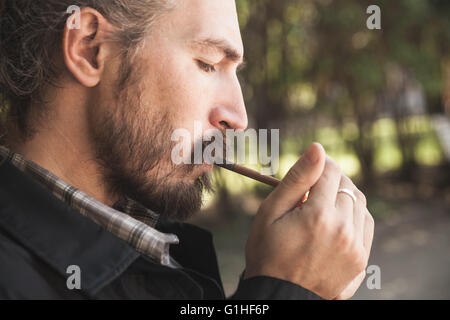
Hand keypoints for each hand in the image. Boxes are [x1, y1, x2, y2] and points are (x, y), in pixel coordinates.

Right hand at [244, 143, 374, 299]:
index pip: (331, 171)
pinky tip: (334, 220)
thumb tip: (318, 149)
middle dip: (330, 180)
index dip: (320, 164)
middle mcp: (343, 230)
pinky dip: (352, 214)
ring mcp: (355, 246)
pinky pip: (365, 224)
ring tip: (321, 205)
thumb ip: (297, 179)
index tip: (310, 169)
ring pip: (359, 203)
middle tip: (311, 190)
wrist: (279, 294)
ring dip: (342, 196)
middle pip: (347, 185)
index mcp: (319, 215)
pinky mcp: (360, 259)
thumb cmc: (268, 252)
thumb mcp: (272, 212)